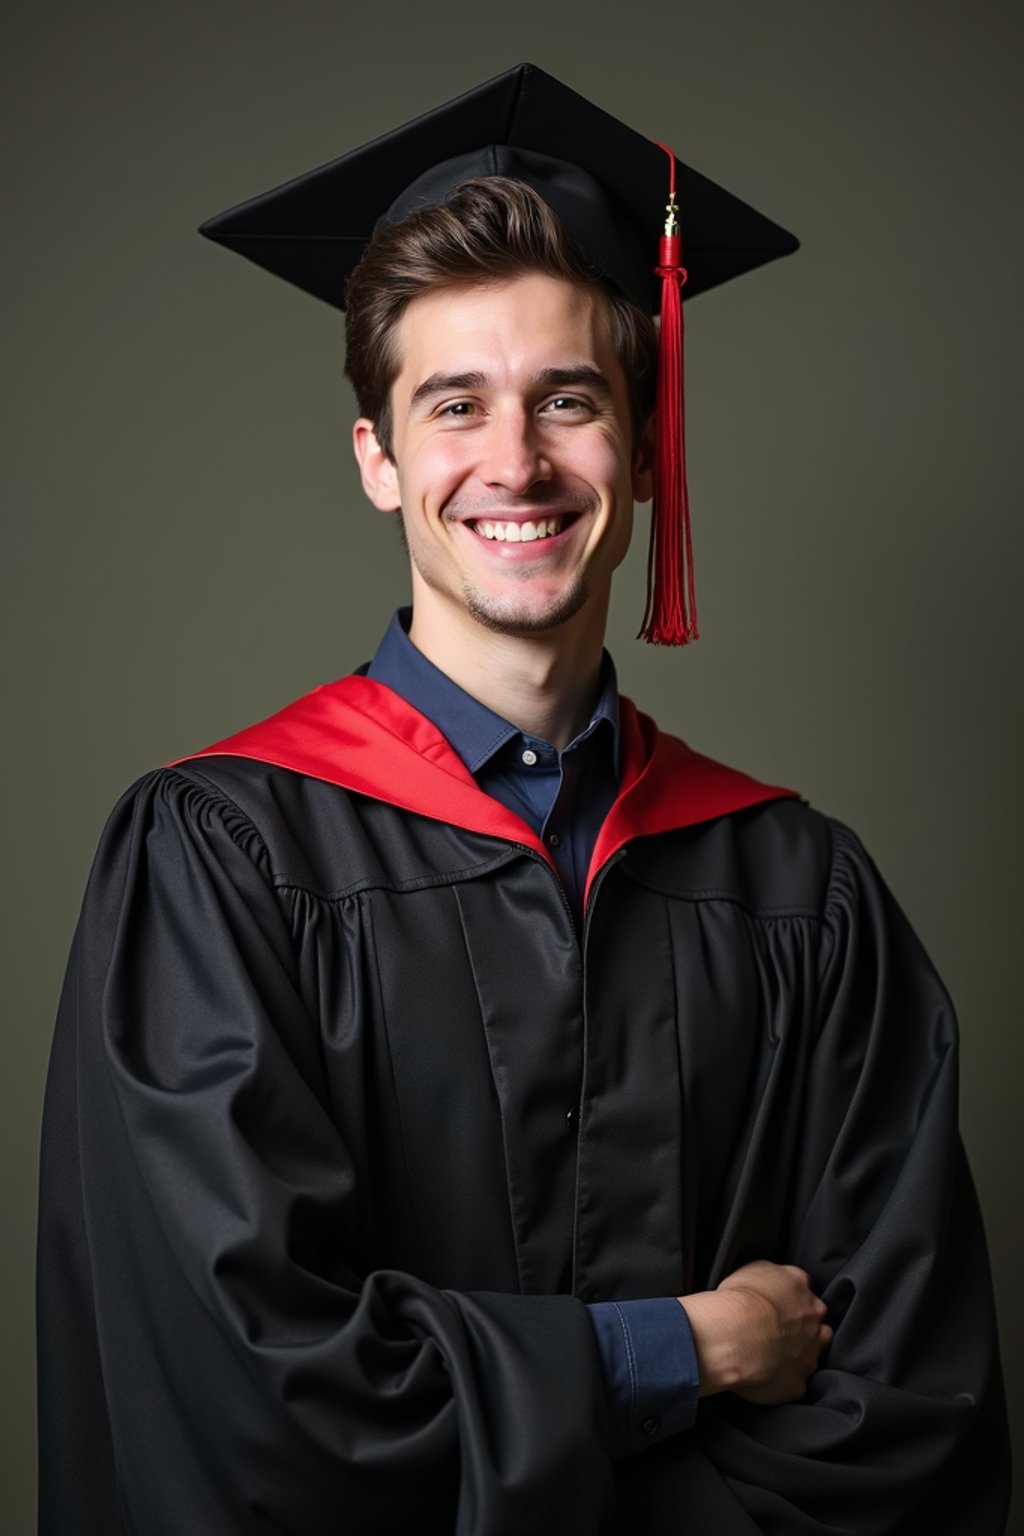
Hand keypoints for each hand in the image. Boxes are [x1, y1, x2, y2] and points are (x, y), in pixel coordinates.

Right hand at [679, 1260, 831, 1404]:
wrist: (737, 1334)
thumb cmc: (738, 1298)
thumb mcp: (750, 1268)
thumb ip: (768, 1275)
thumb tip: (768, 1282)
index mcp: (799, 1285)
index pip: (802, 1288)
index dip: (789, 1297)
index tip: (776, 1304)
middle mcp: (812, 1318)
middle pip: (817, 1321)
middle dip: (804, 1326)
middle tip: (778, 1330)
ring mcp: (810, 1353)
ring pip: (814, 1353)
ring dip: (801, 1354)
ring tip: (774, 1356)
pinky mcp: (799, 1384)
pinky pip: (794, 1383)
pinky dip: (783, 1381)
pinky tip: (765, 1378)